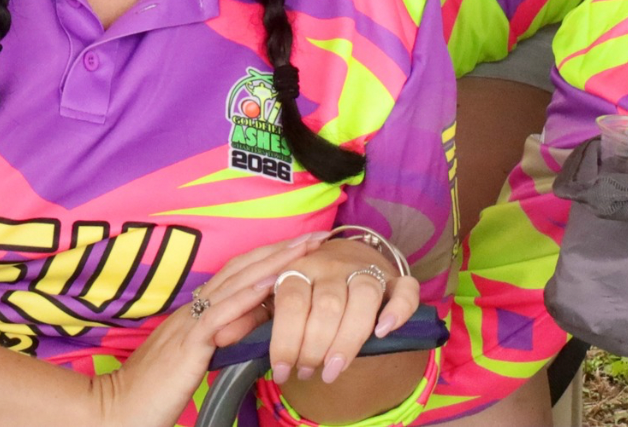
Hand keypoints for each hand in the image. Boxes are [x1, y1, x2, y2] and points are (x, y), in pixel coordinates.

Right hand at [87, 233, 326, 426]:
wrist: (116, 410)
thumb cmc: (152, 393)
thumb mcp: (192, 361)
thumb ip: (217, 342)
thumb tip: (249, 330)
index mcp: (195, 314)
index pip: (237, 275)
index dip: (269, 258)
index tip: (302, 247)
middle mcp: (194, 310)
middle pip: (242, 269)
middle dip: (281, 250)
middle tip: (316, 235)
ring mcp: (190, 324)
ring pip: (236, 283)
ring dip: (272, 263)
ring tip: (304, 249)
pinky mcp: (188, 345)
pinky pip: (221, 315)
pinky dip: (246, 296)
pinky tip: (270, 284)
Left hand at [265, 238, 420, 386]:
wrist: (347, 256)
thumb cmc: (308, 286)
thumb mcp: (278, 297)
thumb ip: (253, 315)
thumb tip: (222, 335)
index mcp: (301, 266)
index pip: (292, 301)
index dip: (286, 339)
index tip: (282, 370)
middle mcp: (334, 265)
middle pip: (327, 305)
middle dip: (315, 347)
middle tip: (307, 371)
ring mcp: (367, 270)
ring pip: (364, 297)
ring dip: (348, 339)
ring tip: (333, 370)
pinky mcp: (395, 280)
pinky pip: (404, 290)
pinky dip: (397, 310)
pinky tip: (383, 332)